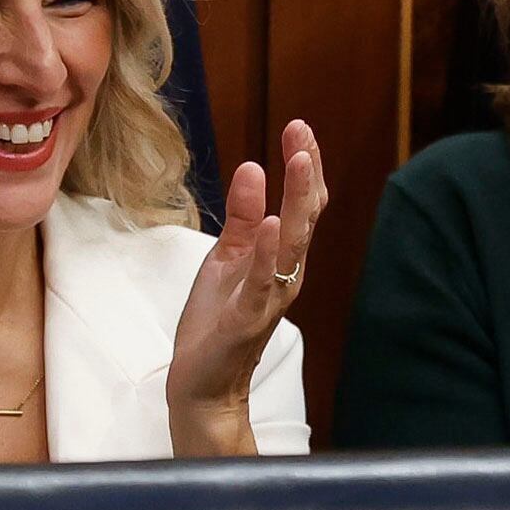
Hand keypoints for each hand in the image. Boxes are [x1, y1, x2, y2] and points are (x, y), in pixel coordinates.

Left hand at [166, 119, 326, 456]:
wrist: (203, 383)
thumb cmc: (217, 321)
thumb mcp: (228, 257)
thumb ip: (243, 215)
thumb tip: (253, 167)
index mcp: (281, 256)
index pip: (302, 204)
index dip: (303, 165)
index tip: (299, 126)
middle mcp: (286, 273)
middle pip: (305, 216)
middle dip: (306, 172)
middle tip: (302, 131)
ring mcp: (270, 295)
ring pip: (293, 242)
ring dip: (298, 202)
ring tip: (299, 162)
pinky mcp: (248, 317)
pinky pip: (263, 281)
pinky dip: (270, 252)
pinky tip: (273, 223)